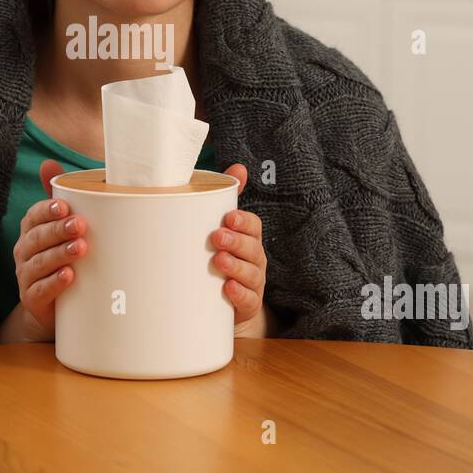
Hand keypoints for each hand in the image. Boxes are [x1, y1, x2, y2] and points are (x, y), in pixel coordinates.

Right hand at [8, 159, 83, 341]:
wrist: (52, 309)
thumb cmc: (60, 259)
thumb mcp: (61, 228)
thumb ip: (59, 197)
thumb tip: (49, 163)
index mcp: (32, 231)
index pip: (33, 216)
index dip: (46, 210)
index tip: (64, 205)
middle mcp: (24, 251)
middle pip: (37, 238)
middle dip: (58, 230)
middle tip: (80, 225)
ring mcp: (26, 276)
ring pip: (38, 263)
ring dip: (59, 254)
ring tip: (80, 249)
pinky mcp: (32, 299)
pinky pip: (40, 290)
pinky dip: (53, 283)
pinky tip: (69, 277)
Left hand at [215, 164, 269, 336]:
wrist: (225, 306)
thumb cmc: (222, 259)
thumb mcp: (222, 229)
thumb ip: (226, 198)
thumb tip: (238, 167)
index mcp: (248, 239)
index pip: (254, 226)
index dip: (244, 222)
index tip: (228, 217)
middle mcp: (254, 259)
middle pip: (253, 248)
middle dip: (237, 242)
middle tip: (217, 237)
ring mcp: (253, 283)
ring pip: (252, 274)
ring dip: (236, 267)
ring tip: (219, 262)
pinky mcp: (247, 305)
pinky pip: (249, 300)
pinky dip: (239, 294)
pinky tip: (228, 289)